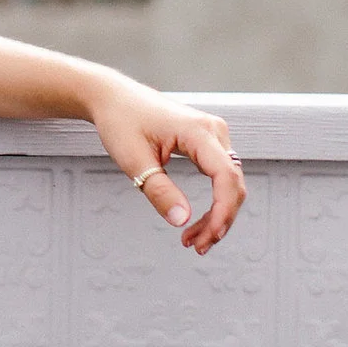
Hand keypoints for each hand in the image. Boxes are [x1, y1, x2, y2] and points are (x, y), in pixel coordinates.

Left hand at [88, 81, 245, 255]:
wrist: (114, 99)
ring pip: (229, 184)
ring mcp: (214, 136)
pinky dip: (213, 202)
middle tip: (196, 247)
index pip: (226, 176)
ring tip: (193, 241)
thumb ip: (159, 191)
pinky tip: (196, 222)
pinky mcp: (208, 143)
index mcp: (198, 131)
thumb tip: (182, 220)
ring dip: (217, 215)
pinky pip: (220, 177)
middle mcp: (214, 131)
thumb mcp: (134, 161)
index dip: (223, 211)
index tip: (208, 237)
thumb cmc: (121, 122)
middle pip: (233, 184)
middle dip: (220, 220)